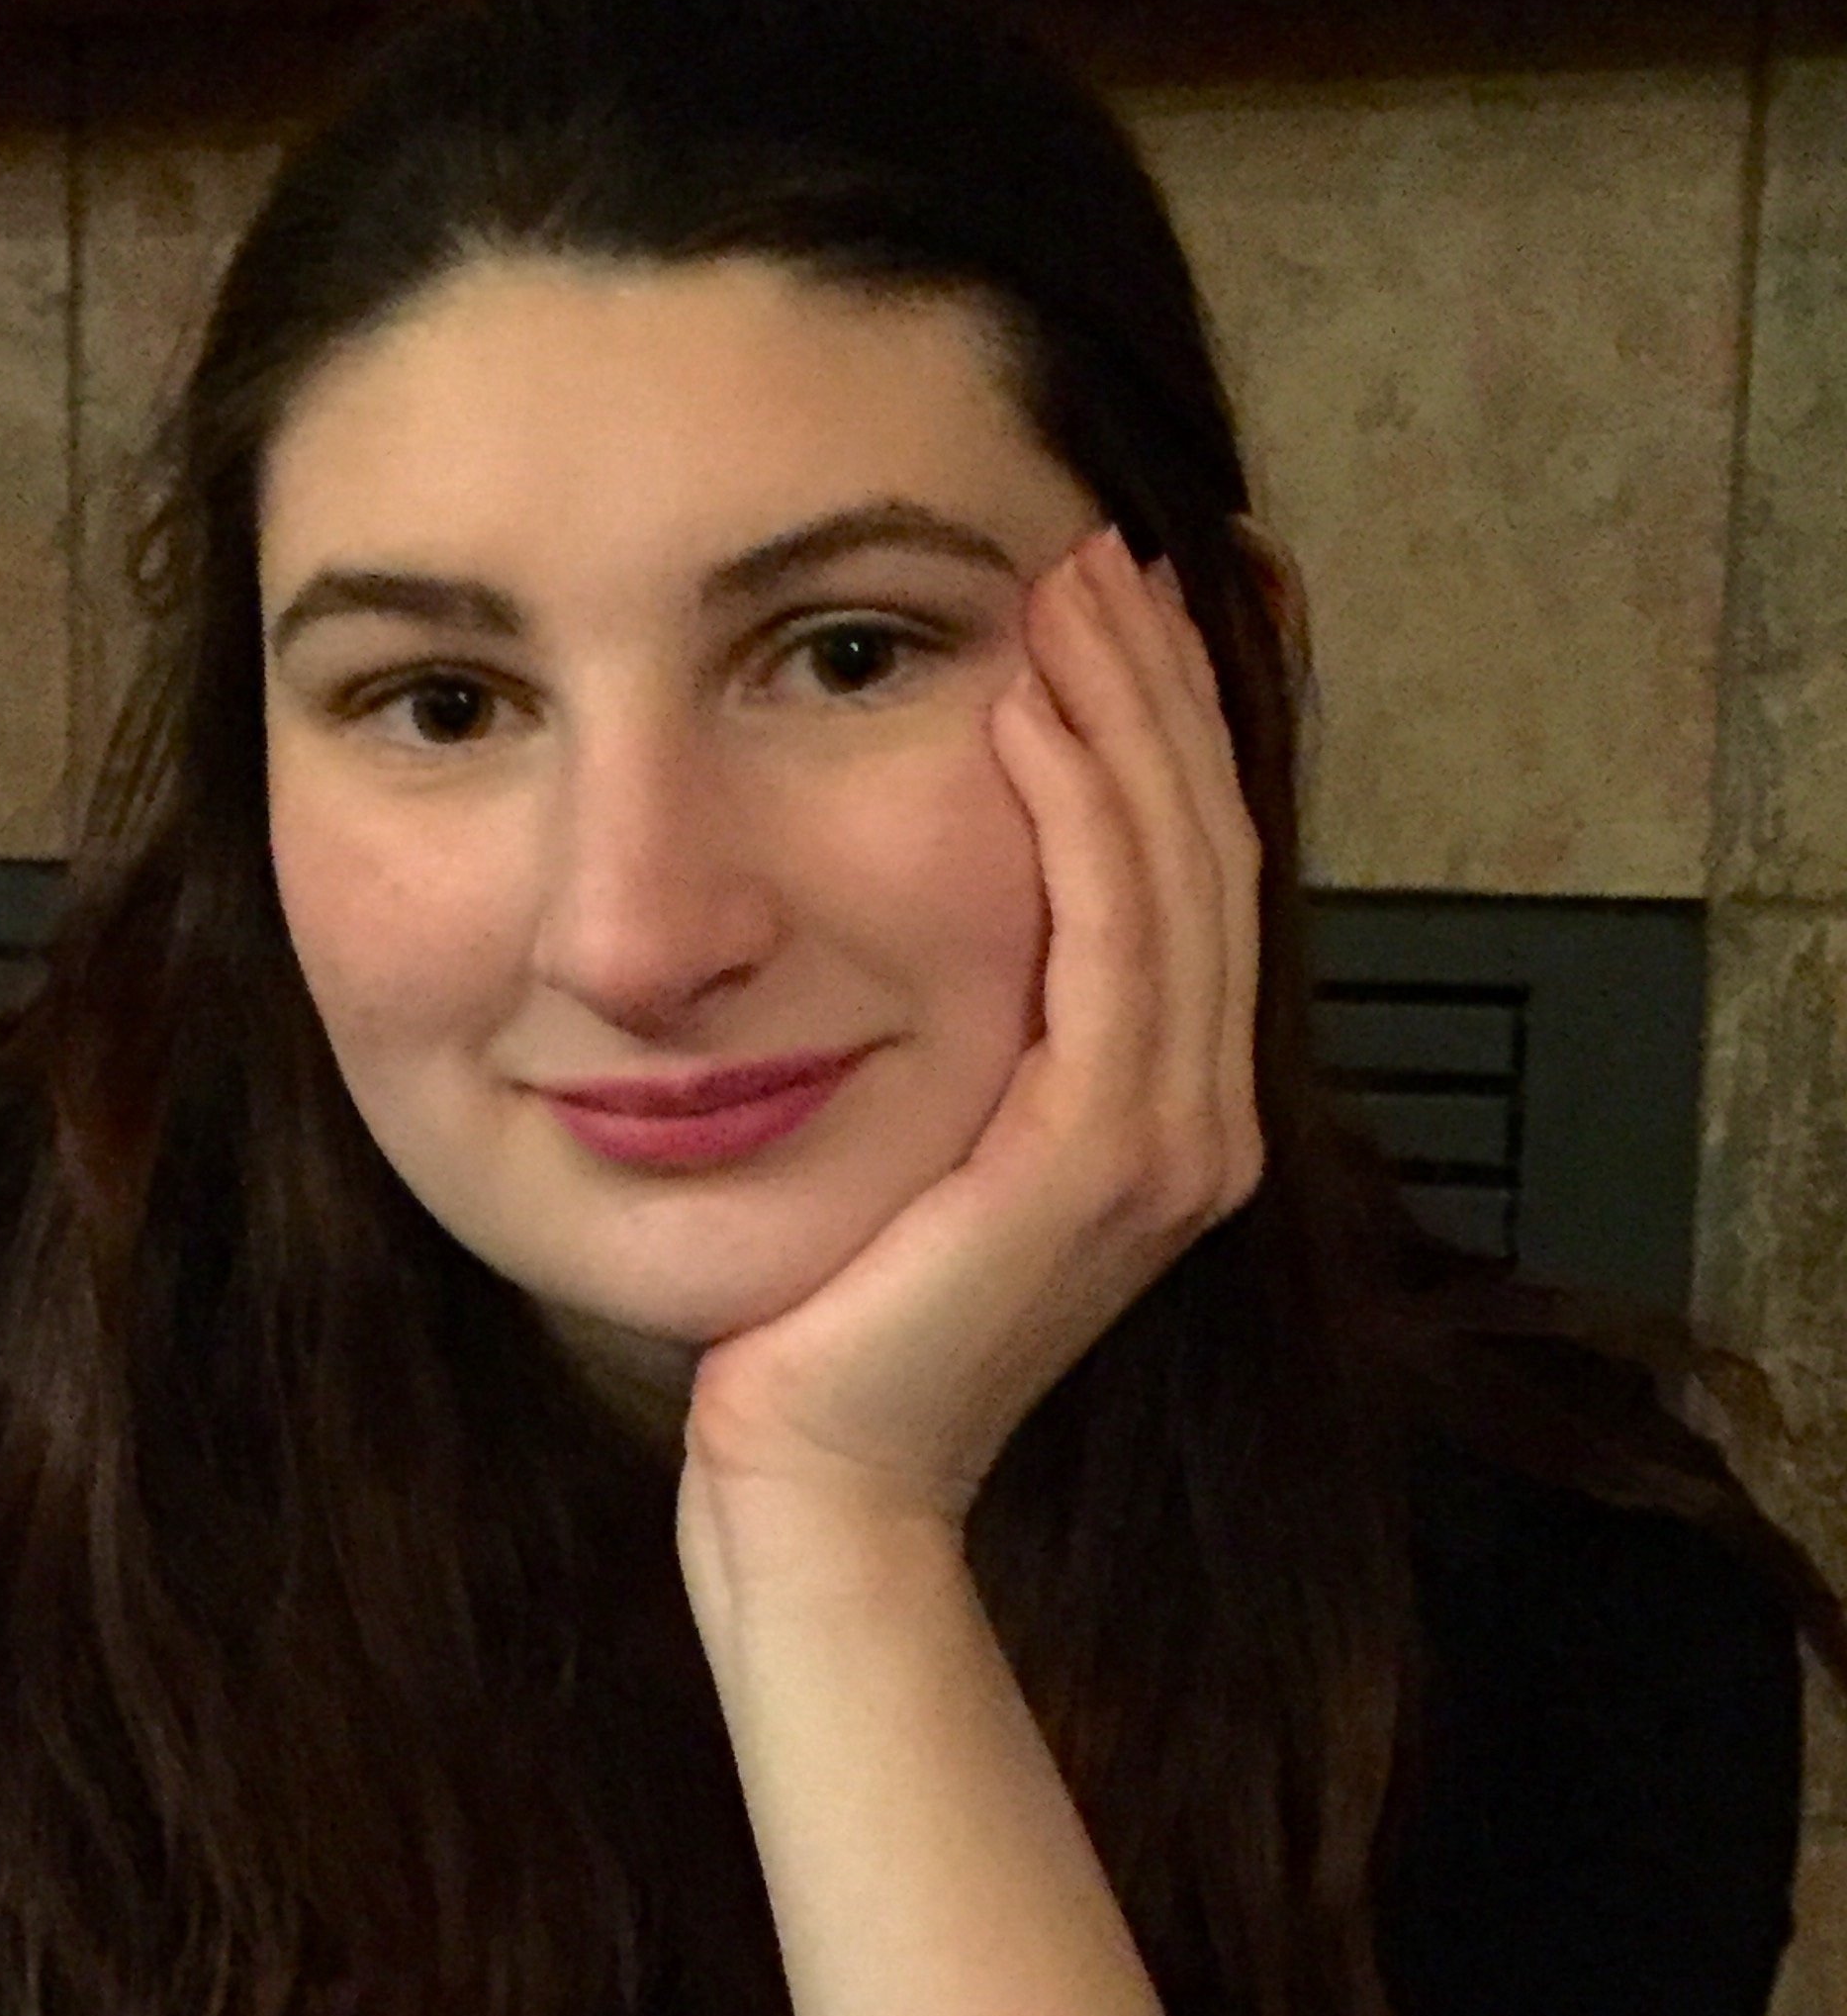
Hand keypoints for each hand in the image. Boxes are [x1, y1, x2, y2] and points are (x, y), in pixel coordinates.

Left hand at [677, 522, 1264, 1552]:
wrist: (811, 1473)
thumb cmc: (829, 1318)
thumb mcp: (909, 1141)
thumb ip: (960, 1033)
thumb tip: (923, 904)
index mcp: (1161, 1117)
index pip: (1186, 880)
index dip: (1161, 729)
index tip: (1101, 599)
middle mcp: (1195, 1126)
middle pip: (1205, 852)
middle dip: (1158, 687)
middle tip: (1099, 542)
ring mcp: (1165, 1146)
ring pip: (1176, 876)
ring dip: (1129, 716)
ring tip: (1073, 584)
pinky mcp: (1099, 1162)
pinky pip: (1113, 946)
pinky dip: (1080, 815)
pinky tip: (1027, 713)